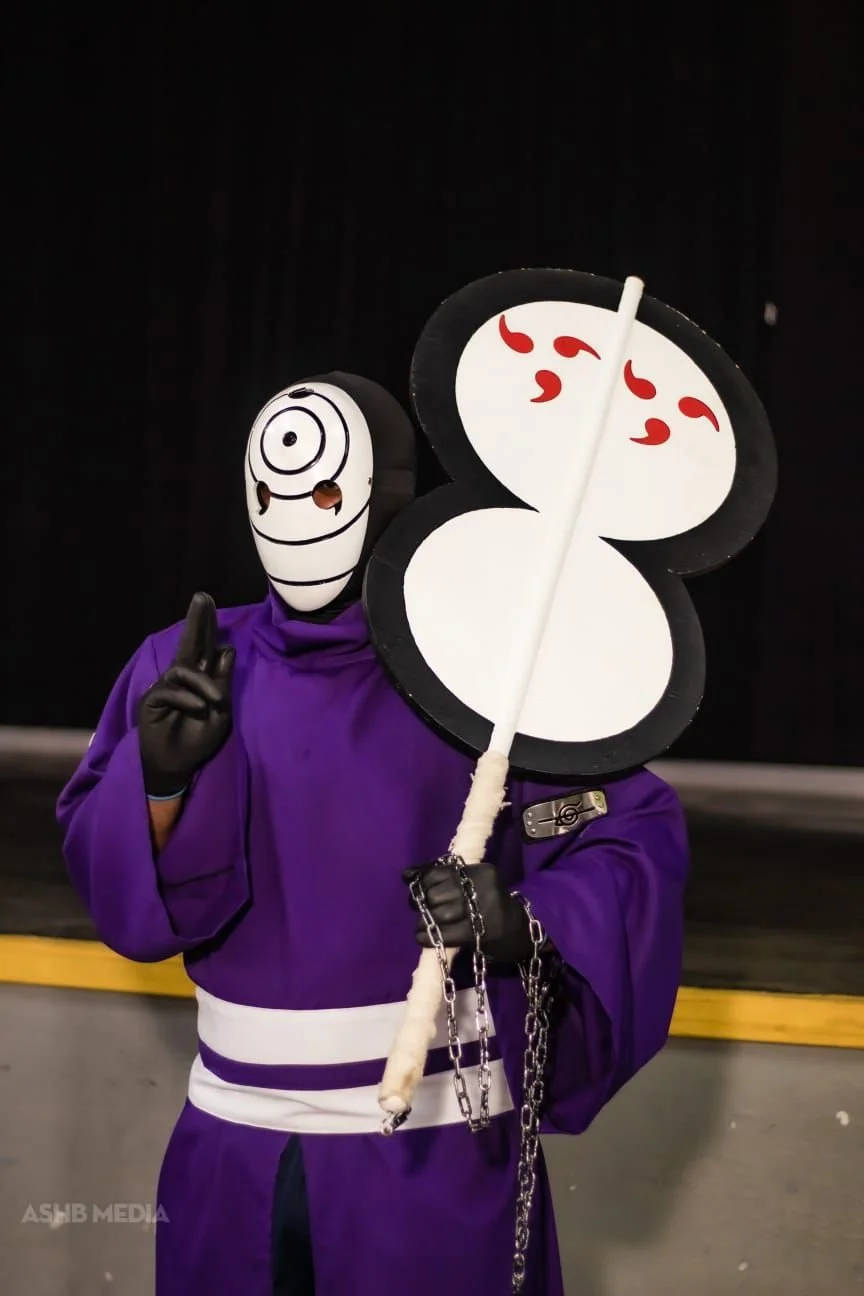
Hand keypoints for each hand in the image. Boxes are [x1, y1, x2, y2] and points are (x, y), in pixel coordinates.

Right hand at [137, 592, 234, 797]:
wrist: (178, 765)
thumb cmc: (198, 738)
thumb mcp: (221, 710)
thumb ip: (223, 682)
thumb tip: (227, 649)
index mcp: (200, 678)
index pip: (206, 647)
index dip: (208, 627)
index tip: (209, 604)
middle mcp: (182, 678)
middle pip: (189, 643)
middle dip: (197, 620)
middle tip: (202, 596)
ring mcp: (166, 687)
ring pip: (183, 670)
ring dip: (203, 683)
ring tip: (215, 701)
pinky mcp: (153, 700)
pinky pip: (171, 690)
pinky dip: (188, 698)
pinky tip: (199, 708)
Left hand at [403, 861, 534, 962]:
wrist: (522, 932)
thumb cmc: (493, 905)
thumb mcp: (474, 884)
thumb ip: (442, 876)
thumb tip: (406, 873)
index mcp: (481, 871)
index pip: (439, 871)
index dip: (422, 881)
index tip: (416, 889)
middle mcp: (482, 887)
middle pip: (437, 893)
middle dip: (422, 903)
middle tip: (421, 910)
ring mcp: (482, 911)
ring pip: (438, 914)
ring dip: (425, 921)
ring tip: (423, 925)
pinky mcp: (478, 934)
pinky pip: (444, 934)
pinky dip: (428, 936)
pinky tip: (423, 938)